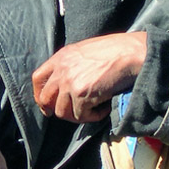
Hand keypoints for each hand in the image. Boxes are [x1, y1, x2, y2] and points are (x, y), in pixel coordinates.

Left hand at [31, 32, 146, 121]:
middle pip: (45, 99)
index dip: (40, 94)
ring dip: (78, 115)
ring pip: (62, 112)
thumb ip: (71, 65)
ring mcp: (70, 83)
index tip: (47, 105)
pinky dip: (94, 116)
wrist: (130, 53)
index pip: (38, 78)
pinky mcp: (82, 95)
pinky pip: (82, 116)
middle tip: (70, 114)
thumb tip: (66, 87)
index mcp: (61, 57)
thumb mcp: (84, 52)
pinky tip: (104, 107)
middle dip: (56, 110)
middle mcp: (61, 70)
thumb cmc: (115, 51)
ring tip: (94, 109)